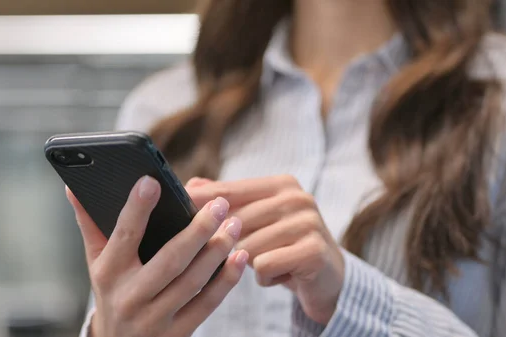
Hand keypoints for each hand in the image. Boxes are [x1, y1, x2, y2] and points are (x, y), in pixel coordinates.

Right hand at [67, 176, 247, 336]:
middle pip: (170, 259)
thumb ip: (90, 224)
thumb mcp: (96, 262)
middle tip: (220, 205)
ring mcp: (155, 318)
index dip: (137, 208)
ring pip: (193, 281)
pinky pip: (207, 304)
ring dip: (218, 251)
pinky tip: (239, 256)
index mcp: (108, 273)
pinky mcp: (177, 333)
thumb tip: (74, 187)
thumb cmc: (111, 293)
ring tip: (234, 225)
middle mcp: (130, 296)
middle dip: (198, 230)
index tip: (152, 181)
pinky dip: (226, 280)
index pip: (124, 236)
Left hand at [186, 175, 344, 324]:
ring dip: (249, 264)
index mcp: (281, 185)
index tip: (178, 204)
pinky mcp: (314, 251)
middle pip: (236, 221)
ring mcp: (308, 223)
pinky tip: (280, 274)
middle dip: (230, 243)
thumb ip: (228, 200)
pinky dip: (265, 278)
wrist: (328, 277)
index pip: (230, 191)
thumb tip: (190, 185)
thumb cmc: (284, 245)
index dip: (202, 200)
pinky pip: (264, 266)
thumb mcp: (258, 219)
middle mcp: (297, 198)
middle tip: (242, 253)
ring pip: (247, 247)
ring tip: (269, 263)